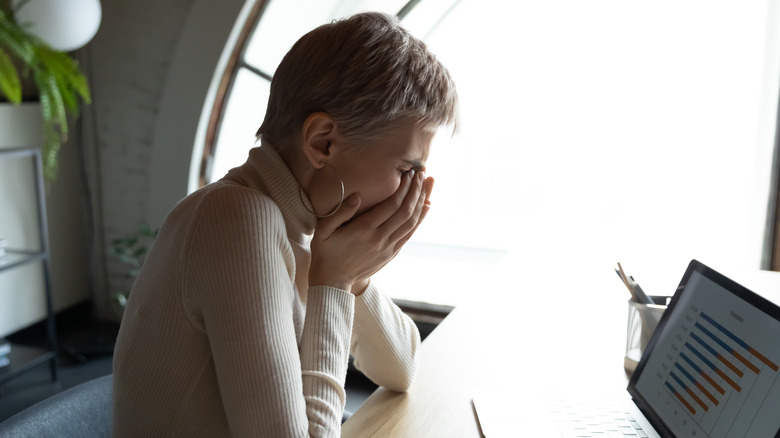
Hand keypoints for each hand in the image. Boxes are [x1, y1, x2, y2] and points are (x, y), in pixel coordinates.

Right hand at [309, 170, 433, 293]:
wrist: (332, 282)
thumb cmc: (324, 253)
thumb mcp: (323, 230)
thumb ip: (340, 212)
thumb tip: (357, 196)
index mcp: (363, 229)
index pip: (391, 204)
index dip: (403, 187)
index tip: (409, 173)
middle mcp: (379, 238)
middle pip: (405, 211)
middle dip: (416, 190)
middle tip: (422, 173)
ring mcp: (387, 248)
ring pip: (411, 223)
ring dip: (421, 202)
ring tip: (427, 185)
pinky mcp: (390, 255)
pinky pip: (409, 234)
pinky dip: (420, 219)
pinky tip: (426, 207)